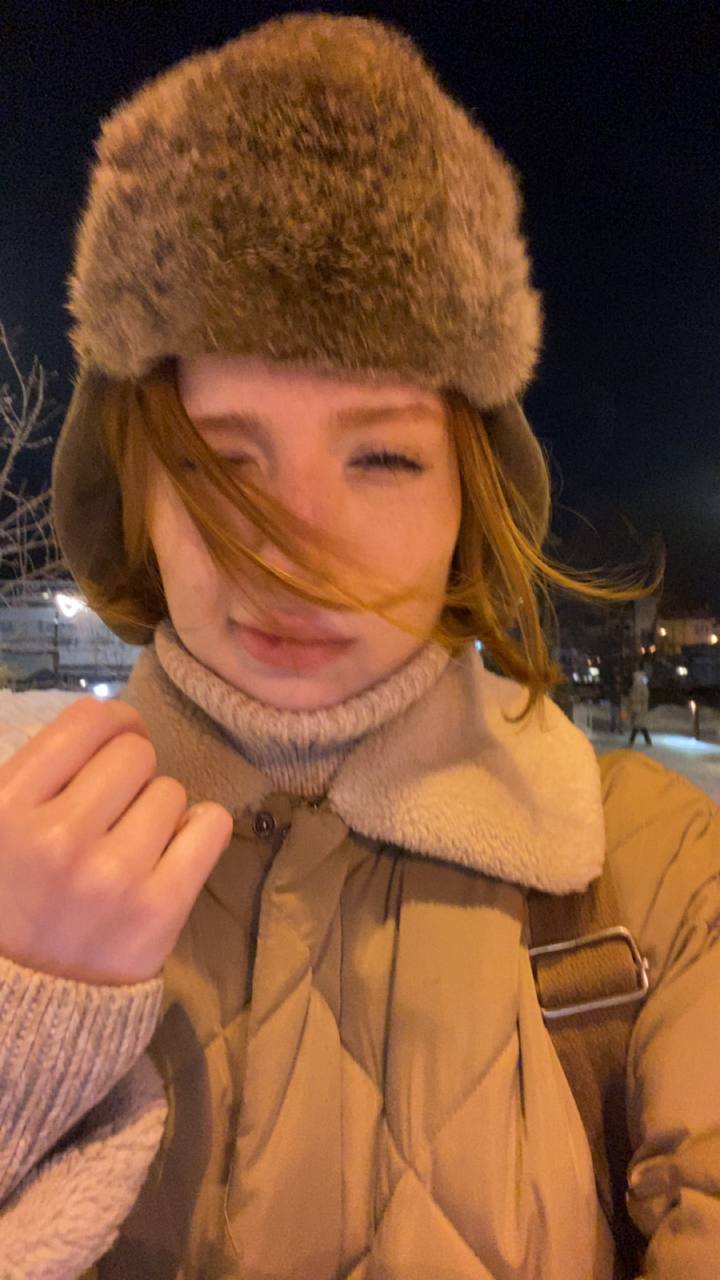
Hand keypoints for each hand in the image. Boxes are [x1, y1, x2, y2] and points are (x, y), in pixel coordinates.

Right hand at [0, 697, 232, 984]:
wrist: (19, 1012)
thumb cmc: (6, 904)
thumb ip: (36, 774)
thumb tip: (108, 719)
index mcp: (5, 809)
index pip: (87, 722)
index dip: (111, 722)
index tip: (114, 739)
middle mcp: (58, 837)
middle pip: (134, 753)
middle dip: (129, 773)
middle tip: (113, 806)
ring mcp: (113, 876)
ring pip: (171, 790)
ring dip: (156, 809)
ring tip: (130, 842)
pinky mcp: (159, 911)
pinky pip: (210, 826)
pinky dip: (199, 830)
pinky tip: (174, 850)